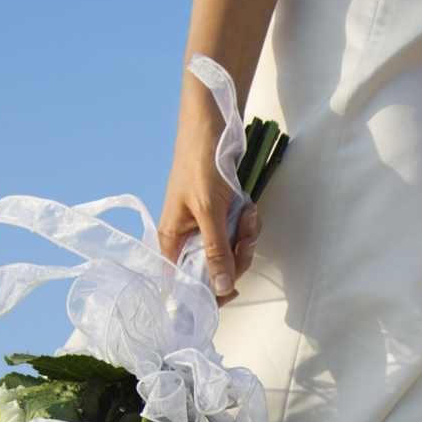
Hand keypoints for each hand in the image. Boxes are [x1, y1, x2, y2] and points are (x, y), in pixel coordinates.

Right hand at [157, 96, 261, 302]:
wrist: (212, 127)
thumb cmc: (199, 164)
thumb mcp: (208, 211)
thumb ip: (215, 251)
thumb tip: (219, 290)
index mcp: (172, 242)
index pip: (184, 287)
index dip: (207, 295)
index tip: (231, 291)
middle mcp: (186, 240)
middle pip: (215, 274)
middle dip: (237, 258)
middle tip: (245, 237)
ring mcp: (206, 230)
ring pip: (232, 256)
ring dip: (246, 238)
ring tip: (248, 214)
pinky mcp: (222, 219)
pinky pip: (239, 236)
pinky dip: (248, 225)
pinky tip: (249, 207)